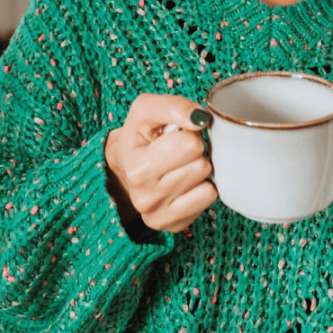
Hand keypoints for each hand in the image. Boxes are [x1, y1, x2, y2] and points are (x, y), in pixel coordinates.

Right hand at [105, 93, 216, 233]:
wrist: (124, 165)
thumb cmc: (139, 134)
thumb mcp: (146, 109)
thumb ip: (174, 106)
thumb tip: (202, 119)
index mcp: (137, 168)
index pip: (190, 144)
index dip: (187, 133)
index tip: (173, 135)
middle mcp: (146, 198)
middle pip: (201, 165)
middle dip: (195, 152)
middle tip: (177, 151)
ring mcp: (159, 216)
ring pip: (208, 185)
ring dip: (198, 170)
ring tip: (180, 166)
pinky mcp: (174, 226)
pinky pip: (208, 201)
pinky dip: (201, 188)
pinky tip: (185, 182)